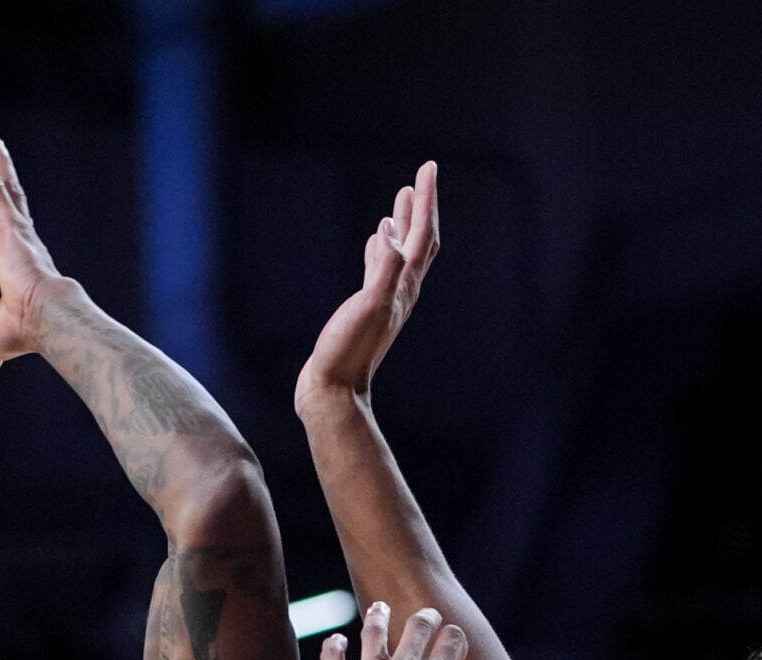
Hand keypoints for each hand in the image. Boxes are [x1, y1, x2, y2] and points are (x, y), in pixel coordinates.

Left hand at [0, 137, 71, 369]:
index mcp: (20, 263)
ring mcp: (16, 228)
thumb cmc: (28, 332)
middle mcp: (21, 240)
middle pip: (11, 200)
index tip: (0, 209)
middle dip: (4, 177)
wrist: (47, 318)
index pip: (10, 235)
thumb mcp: (0, 341)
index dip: (4, 220)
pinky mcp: (9, 222)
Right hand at [297, 161, 439, 413]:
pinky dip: (380, 249)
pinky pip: (380, 269)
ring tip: (400, 201)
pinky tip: (374, 243)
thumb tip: (390, 230)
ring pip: (400, 253)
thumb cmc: (347, 351)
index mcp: (404, 286)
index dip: (427, 200)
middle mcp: (401, 290)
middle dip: (421, 208)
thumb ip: (383, 268)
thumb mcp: (369, 305)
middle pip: (418, 241)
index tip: (428, 168)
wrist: (333, 390)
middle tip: (420, 177)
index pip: (422, 235)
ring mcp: (384, 300)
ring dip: (403, 225)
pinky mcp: (366, 309)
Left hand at [315, 602, 469, 659]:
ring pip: (374, 629)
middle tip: (425, 617)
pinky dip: (335, 644)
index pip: (452, 642)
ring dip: (379, 616)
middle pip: (417, 626)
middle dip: (425, 618)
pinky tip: (337, 642)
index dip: (455, 639)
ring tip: (379, 609)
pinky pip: (333, 654)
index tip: (452, 644)